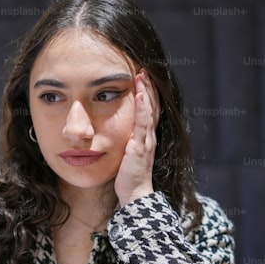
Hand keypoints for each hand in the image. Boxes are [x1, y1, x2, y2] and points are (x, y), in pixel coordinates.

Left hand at [114, 70, 158, 206]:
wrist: (135, 195)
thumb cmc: (128, 177)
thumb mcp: (126, 154)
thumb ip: (124, 142)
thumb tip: (112, 132)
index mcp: (146, 137)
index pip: (148, 110)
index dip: (147, 93)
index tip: (142, 77)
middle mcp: (149, 136)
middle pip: (152, 105)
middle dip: (148, 86)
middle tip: (143, 68)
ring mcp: (146, 140)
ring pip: (148, 110)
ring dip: (146, 91)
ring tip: (142, 74)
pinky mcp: (140, 146)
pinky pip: (142, 124)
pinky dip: (141, 108)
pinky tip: (139, 95)